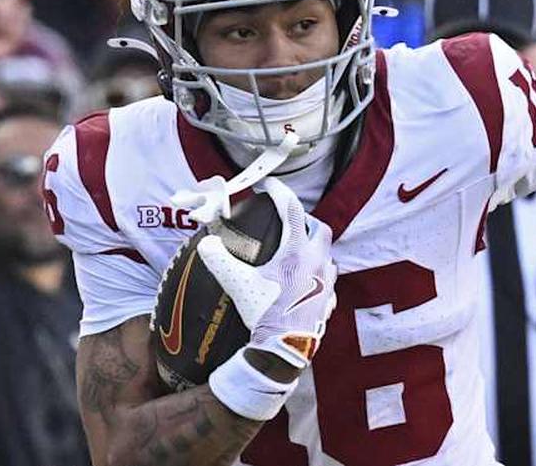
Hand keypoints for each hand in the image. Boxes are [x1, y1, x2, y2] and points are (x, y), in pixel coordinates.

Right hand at [198, 177, 336, 368]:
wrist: (284, 349)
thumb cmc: (263, 313)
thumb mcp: (236, 283)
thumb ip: (218, 259)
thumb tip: (206, 242)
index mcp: (297, 251)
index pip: (292, 209)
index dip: (280, 192)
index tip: (268, 185)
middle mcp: (318, 262)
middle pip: (319, 229)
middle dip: (305, 220)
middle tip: (288, 221)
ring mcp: (328, 282)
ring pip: (327, 253)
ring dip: (314, 247)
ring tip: (296, 250)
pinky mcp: (329, 301)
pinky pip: (328, 279)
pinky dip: (318, 273)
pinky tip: (305, 281)